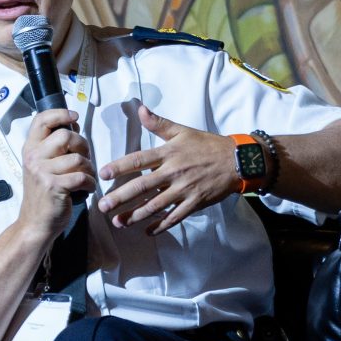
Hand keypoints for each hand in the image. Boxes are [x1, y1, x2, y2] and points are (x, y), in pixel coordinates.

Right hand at [17, 107, 96, 228]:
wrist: (35, 223)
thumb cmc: (44, 194)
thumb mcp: (42, 166)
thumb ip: (54, 147)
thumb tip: (73, 125)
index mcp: (30, 149)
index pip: (42, 120)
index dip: (60, 113)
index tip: (74, 117)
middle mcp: (33, 157)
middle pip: (66, 135)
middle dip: (83, 146)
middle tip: (85, 159)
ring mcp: (42, 172)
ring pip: (77, 158)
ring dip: (89, 169)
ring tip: (86, 178)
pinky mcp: (53, 187)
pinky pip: (81, 177)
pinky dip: (90, 183)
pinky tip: (87, 189)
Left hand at [99, 105, 237, 234]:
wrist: (237, 161)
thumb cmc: (208, 145)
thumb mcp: (183, 131)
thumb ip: (159, 123)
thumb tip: (140, 109)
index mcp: (169, 153)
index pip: (139, 160)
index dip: (120, 167)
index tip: (103, 174)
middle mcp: (174, 172)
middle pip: (143, 186)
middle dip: (121, 197)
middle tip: (103, 206)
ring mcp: (184, 190)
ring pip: (156, 205)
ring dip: (136, 215)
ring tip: (118, 222)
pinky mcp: (194, 203)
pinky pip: (175, 217)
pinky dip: (161, 225)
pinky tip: (147, 231)